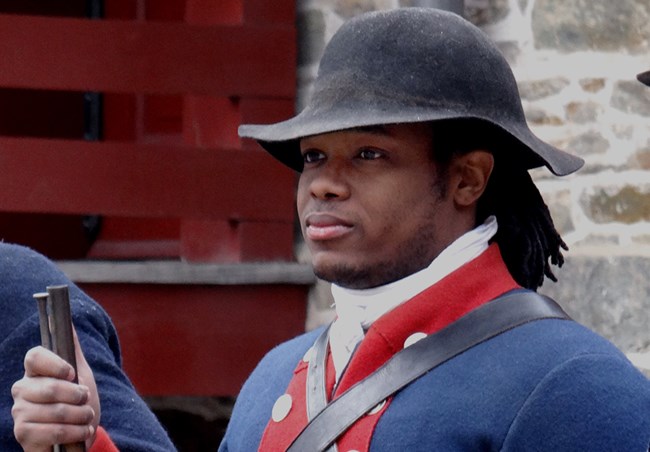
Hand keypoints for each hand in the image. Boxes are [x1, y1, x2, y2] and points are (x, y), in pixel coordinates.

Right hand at [11, 331, 100, 450]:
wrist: (79, 434)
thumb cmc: (78, 401)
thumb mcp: (81, 372)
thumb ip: (72, 347)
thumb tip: (60, 318)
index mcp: (35, 371)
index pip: (35, 356)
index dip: (56, 364)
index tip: (72, 374)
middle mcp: (22, 389)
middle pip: (51, 388)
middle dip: (79, 397)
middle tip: (86, 401)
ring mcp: (20, 412)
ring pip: (57, 412)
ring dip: (82, 416)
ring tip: (87, 417)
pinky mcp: (23, 434)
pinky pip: (54, 431)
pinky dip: (76, 432)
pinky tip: (82, 431)